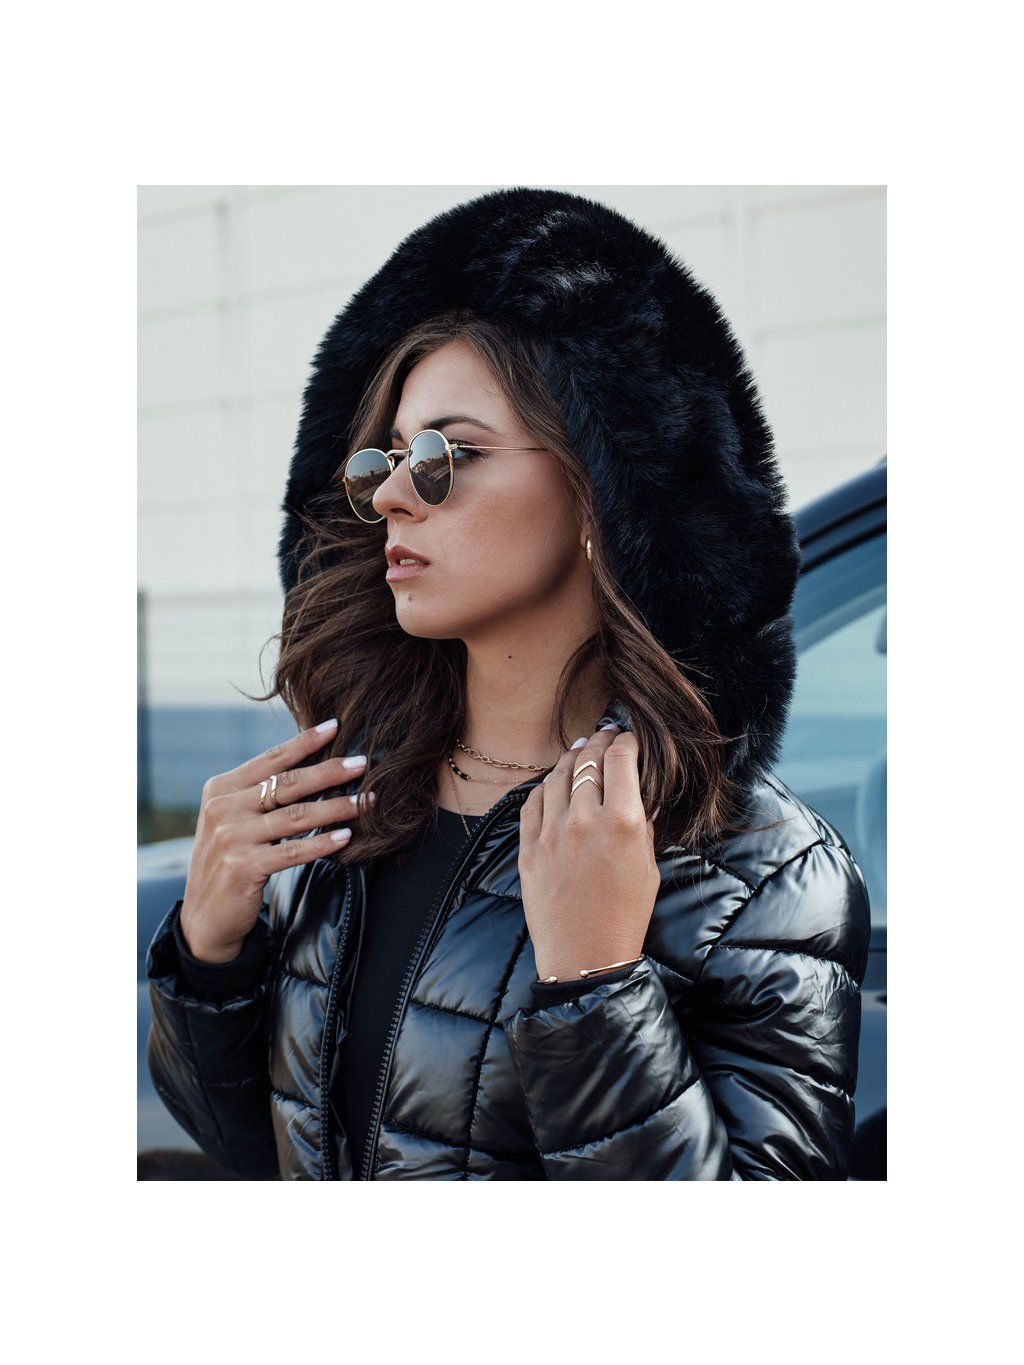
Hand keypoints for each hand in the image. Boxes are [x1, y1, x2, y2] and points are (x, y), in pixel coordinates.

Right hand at [179, 719, 373, 962]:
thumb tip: (312, 766)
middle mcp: (223, 808)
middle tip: (363, 763)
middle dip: (330, 771)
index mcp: (221, 789)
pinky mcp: (244, 867)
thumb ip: (259, 794)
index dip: (304, 742)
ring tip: (366, 801)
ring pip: (296, 815)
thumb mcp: (233, 820)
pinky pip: (293, 850)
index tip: (335, 726)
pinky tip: (346, 837)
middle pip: (288, 783)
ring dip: (336, 807)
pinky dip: (323, 843)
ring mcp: (231, 837)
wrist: (205, 918)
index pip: (271, 759)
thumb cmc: (229, 862)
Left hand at [517, 725, 660, 981]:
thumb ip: (641, 827)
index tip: (629, 740)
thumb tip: (638, 798)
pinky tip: (552, 782)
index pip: (620, 760)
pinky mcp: (528, 847)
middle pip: (587, 761)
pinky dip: (544, 786)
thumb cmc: (625, 917)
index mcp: (621, 822)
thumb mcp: (647, 868)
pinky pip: (532, 802)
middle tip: (605, 734)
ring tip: (579, 750)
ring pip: (557, 776)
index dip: (627, 742)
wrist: (583, 957)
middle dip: (599, 742)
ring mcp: (551, 832)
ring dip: (570, 758)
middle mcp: (583, 819)